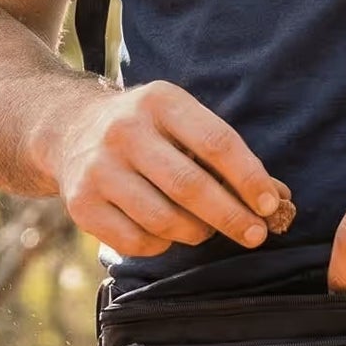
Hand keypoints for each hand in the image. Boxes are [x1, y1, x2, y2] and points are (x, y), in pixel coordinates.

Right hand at [43, 80, 294, 260]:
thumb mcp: (179, 121)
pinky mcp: (81, 205)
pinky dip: (161, 244)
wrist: (68, 129)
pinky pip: (136, 241)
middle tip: (255, 235)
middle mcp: (125, 132)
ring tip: (205, 229)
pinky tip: (165, 231)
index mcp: (159, 101)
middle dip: (231, 216)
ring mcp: (99, 169)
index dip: (249, 178)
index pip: (216, 142)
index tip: (270, 204)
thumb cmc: (146, 130)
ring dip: (196, 233)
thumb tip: (276, 199)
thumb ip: (222, 156)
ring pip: (164, 220)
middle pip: (190, 186)